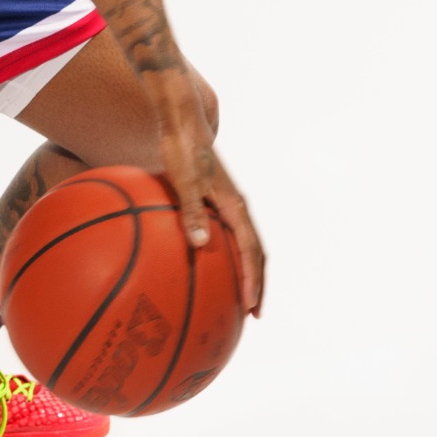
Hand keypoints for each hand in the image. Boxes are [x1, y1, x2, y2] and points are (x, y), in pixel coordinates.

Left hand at [149, 71, 265, 315]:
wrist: (181, 122)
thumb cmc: (181, 148)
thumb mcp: (184, 179)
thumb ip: (191, 210)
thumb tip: (201, 244)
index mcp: (234, 206)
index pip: (252, 251)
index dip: (253, 281)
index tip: (251, 307)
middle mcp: (236, 207)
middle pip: (254, 252)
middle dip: (255, 284)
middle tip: (251, 313)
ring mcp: (226, 204)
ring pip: (243, 244)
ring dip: (244, 271)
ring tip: (235, 296)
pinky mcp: (213, 200)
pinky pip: (225, 234)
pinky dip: (224, 254)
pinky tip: (204, 265)